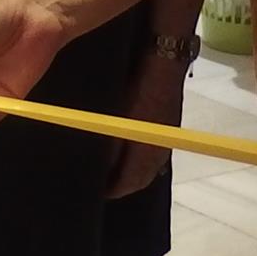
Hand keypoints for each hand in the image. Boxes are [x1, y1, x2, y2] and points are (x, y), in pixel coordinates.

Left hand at [111, 43, 186, 196]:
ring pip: (145, 166)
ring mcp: (164, 140)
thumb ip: (109, 149)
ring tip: (107, 166)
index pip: (128, 184)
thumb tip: (100, 169)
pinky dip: (136, 157)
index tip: (91, 191)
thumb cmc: (137, 92)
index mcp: (148, 154)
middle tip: (97, 181)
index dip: (110, 190)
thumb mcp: (117, 121)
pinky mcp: (165, 128)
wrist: (164, 64)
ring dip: (128, 170)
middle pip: (139, 179)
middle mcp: (159, 152)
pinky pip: (150, 152)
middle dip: (119, 183)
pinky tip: (124, 148)